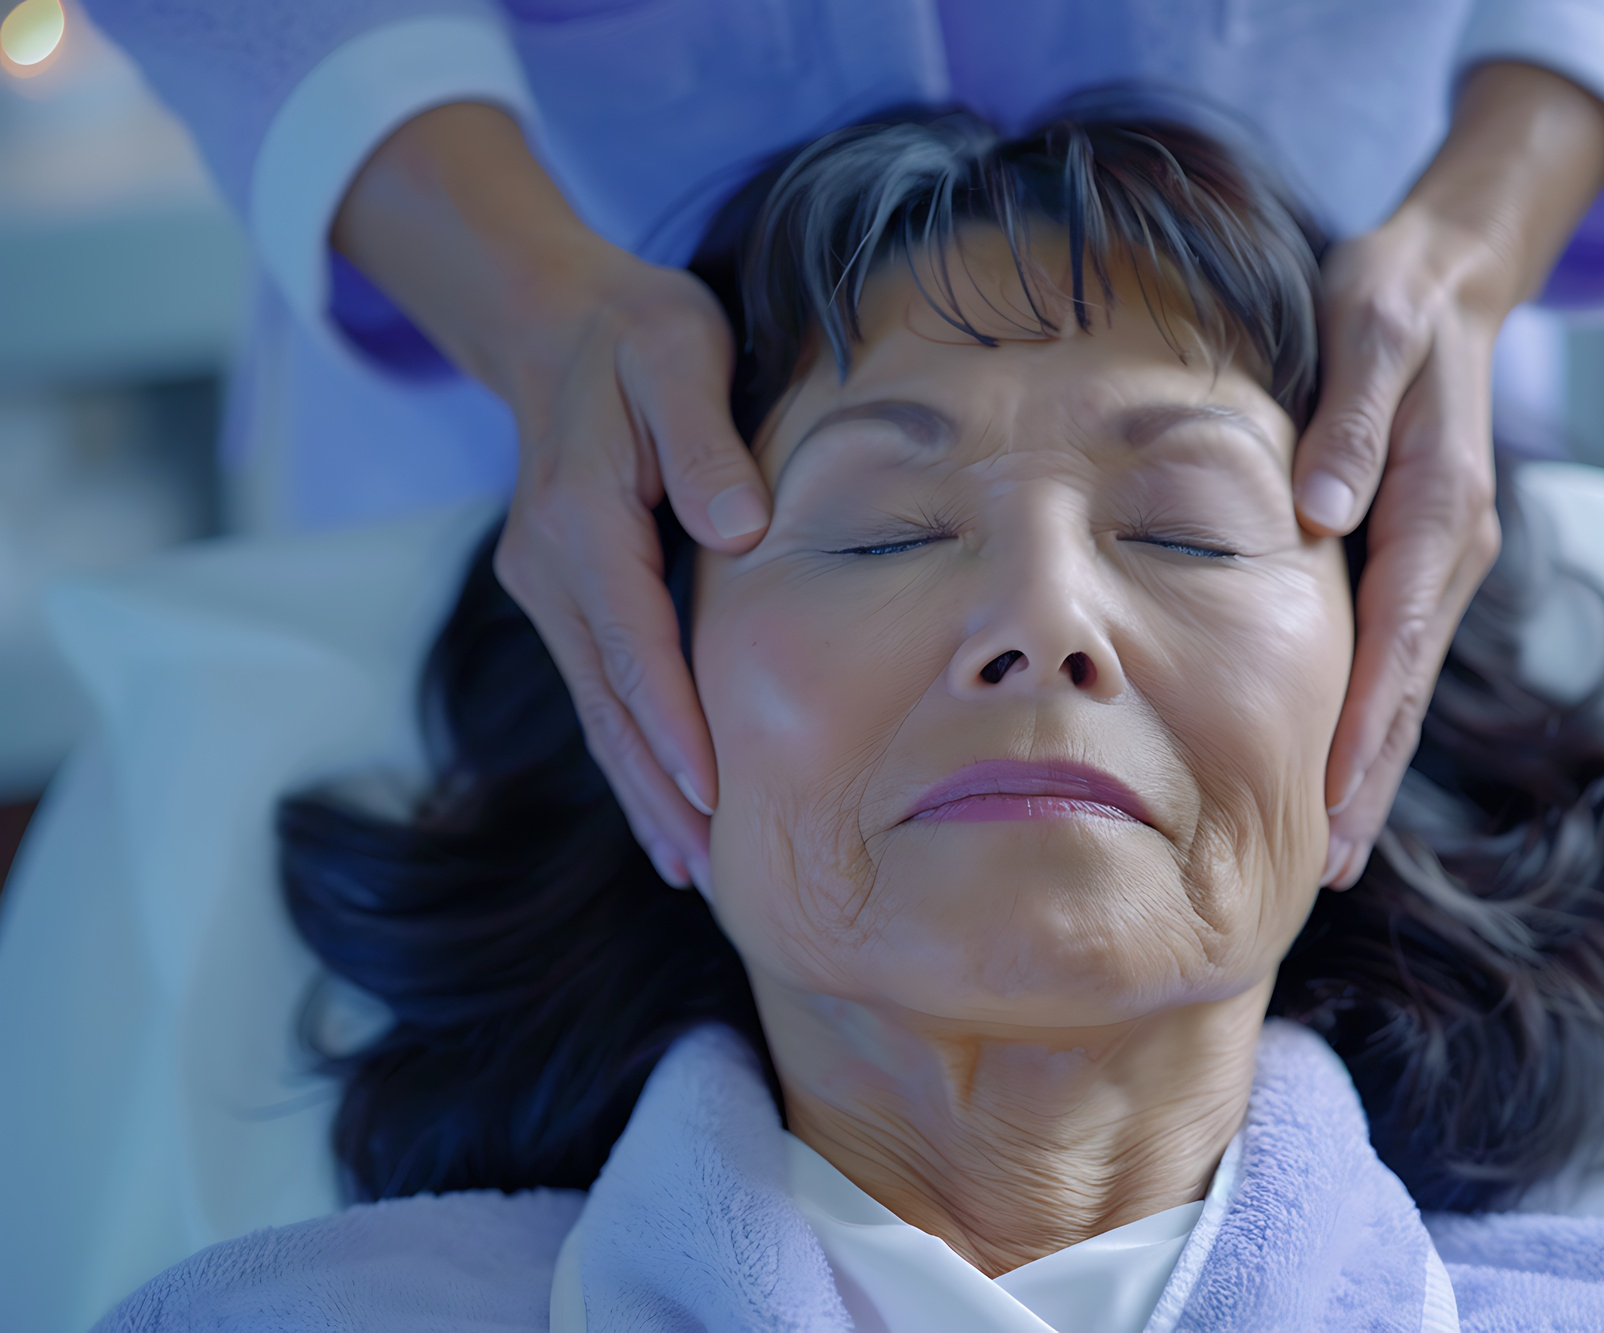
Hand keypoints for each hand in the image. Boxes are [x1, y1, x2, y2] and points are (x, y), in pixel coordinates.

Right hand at [493, 255, 762, 888]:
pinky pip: (599, 691)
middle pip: (609, 701)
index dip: (673, 721)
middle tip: (716, 875)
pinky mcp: (562, 598)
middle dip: (661, 791)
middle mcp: (549, 569)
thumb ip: (704, 438)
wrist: (554, 322)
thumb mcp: (677, 350)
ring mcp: (547, 589)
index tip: (713, 795)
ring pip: (599, 711)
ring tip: (695, 873)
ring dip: (644, 792)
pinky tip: (666, 812)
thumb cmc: (635, 334)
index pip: (632, 640)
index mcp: (580, 517)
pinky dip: (632, 753)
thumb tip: (738, 528)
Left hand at [1296, 63, 1603, 885]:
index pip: (1396, 637)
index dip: (1363, 723)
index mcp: (1437, 505)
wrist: (1450, 278)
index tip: (1328, 798)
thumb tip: (1318, 515)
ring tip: (1330, 855)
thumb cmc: (1393, 299)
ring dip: (1372, 769)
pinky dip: (1374, 721)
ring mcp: (1442, 561)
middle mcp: (1449, 549)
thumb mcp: (1370, 329)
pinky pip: (1398, 657)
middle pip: (1407, 686)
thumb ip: (1349, 421)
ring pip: (1405, 684)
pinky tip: (1339, 772)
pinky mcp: (1423, 560)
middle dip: (1368, 781)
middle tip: (1325, 871)